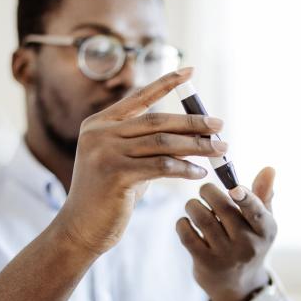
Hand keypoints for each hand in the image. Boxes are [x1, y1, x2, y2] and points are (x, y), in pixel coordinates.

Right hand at [55, 68, 228, 255]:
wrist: (81, 228)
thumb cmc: (107, 197)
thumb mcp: (125, 163)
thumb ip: (146, 146)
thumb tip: (186, 134)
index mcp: (99, 124)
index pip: (139, 98)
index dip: (166, 83)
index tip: (190, 71)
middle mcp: (100, 133)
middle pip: (158, 121)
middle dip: (193, 122)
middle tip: (220, 125)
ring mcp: (106, 152)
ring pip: (163, 143)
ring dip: (196, 146)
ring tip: (220, 150)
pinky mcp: (115, 174)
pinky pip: (161, 166)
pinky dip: (185, 168)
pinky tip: (200, 172)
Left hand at [175, 167, 277, 300]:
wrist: (238, 286)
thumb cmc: (249, 242)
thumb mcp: (262, 222)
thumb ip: (263, 194)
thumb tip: (269, 168)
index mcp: (266, 230)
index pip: (256, 211)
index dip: (245, 198)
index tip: (234, 188)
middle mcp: (248, 244)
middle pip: (223, 208)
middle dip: (208, 191)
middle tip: (205, 190)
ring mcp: (227, 256)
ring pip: (202, 218)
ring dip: (192, 205)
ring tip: (193, 205)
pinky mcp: (206, 264)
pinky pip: (187, 235)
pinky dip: (183, 223)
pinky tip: (186, 222)